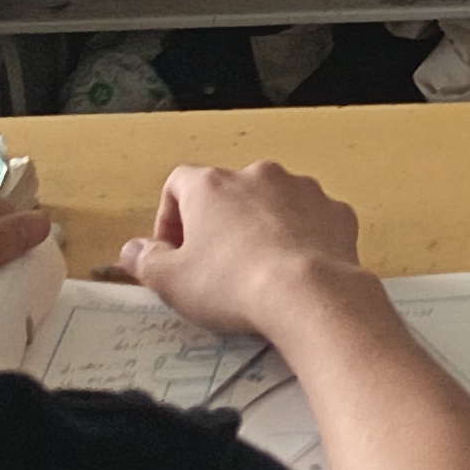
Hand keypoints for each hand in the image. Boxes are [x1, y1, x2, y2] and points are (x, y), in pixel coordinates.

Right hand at [108, 160, 371, 340]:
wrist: (309, 294)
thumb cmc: (233, 285)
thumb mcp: (171, 282)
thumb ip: (145, 261)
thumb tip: (133, 250)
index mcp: (212, 186)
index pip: (178, 184)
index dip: (169, 218)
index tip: (172, 253)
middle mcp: (258, 175)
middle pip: (228, 193)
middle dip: (218, 225)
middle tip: (214, 267)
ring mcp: (302, 189)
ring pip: (272, 203)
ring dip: (261, 228)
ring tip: (258, 272)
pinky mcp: (336, 211)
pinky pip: (312, 220)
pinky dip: (301, 238)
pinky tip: (295, 271)